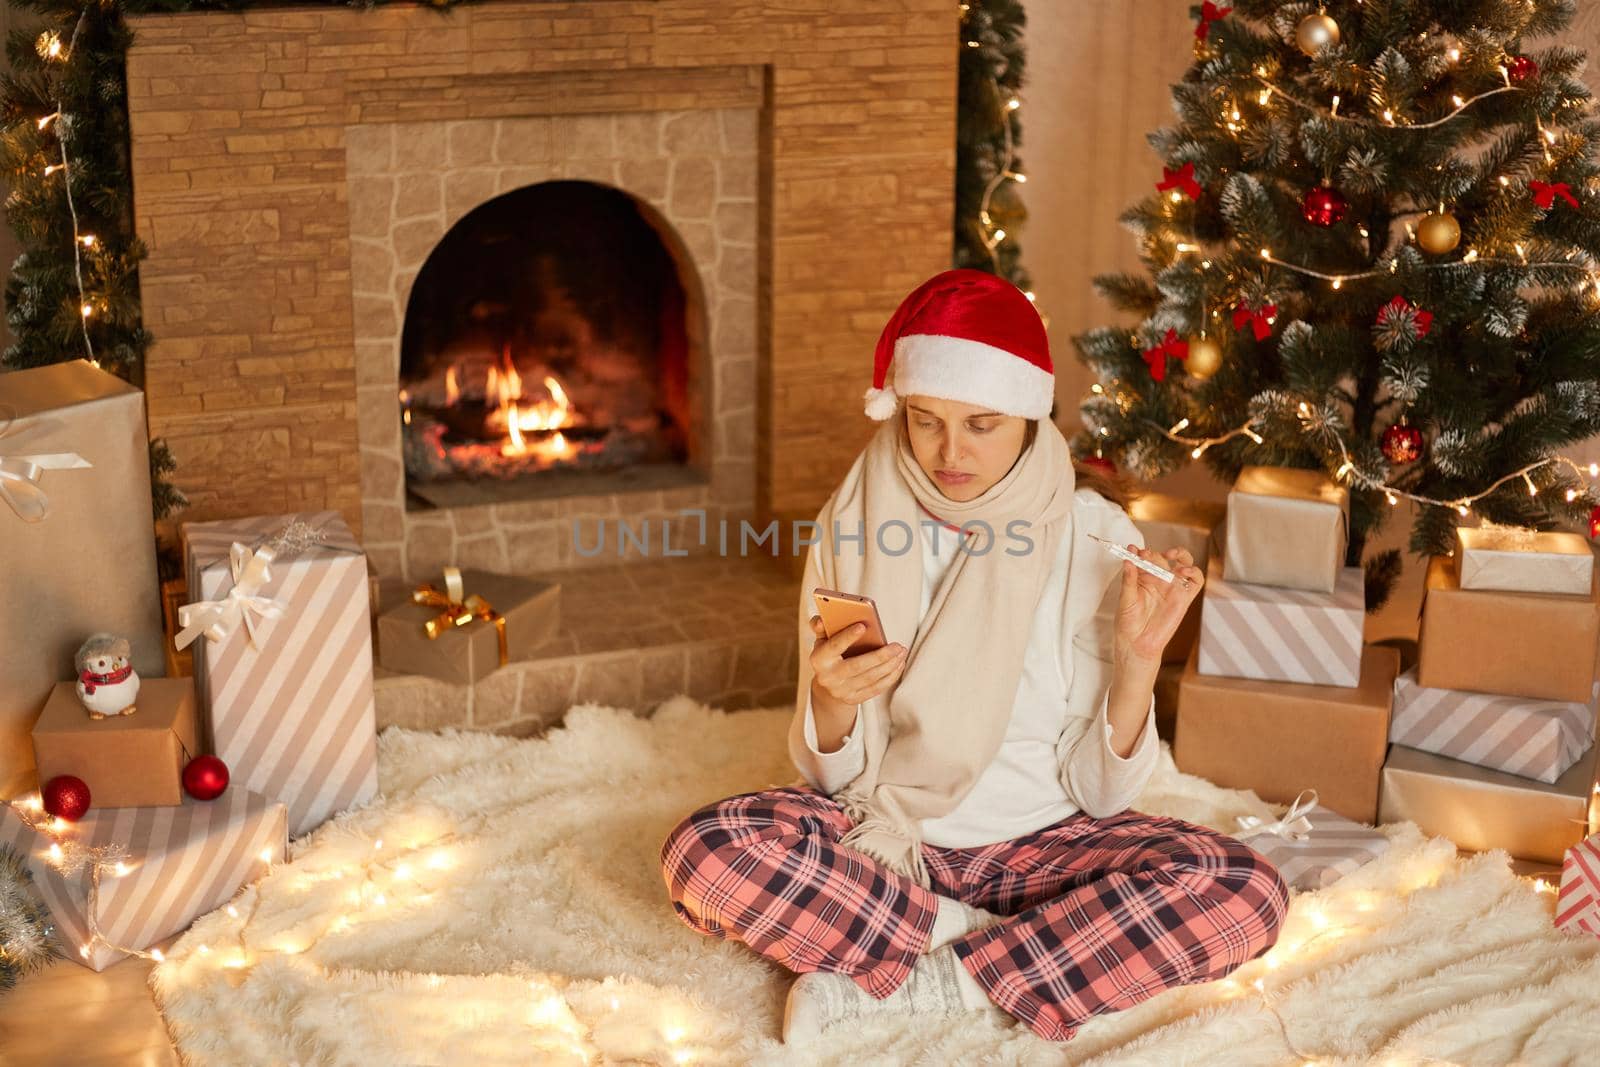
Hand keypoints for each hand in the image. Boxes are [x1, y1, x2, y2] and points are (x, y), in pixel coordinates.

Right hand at [808, 615, 906, 707]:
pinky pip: (876, 688)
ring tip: (901, 652)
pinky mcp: (853, 699)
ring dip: (890, 665)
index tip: (863, 626)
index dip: (847, 636)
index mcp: (819, 659)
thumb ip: (821, 627)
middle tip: (897, 645)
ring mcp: (841, 690)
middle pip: (857, 666)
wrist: (827, 685)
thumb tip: (821, 620)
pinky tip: (899, 664)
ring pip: (870, 678)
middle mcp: (828, 677)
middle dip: (880, 656)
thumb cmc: (829, 655)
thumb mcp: (822, 640)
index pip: (834, 646)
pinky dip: (890, 676)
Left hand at [1113, 545, 1203, 668]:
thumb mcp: (1125, 598)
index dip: (1139, 552)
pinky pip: (1195, 581)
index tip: (1132, 550)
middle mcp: (1159, 580)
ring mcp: (1172, 587)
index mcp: (1142, 577)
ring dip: (1181, 554)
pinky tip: (1184, 570)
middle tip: (1146, 555)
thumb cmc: (1128, 622)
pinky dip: (1194, 572)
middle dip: (1155, 554)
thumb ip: (1128, 579)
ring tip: (1171, 554)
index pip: (1144, 558)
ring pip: (1183, 563)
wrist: (1138, 643)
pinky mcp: (1184, 597)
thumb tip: (1127, 560)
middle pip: (1162, 558)